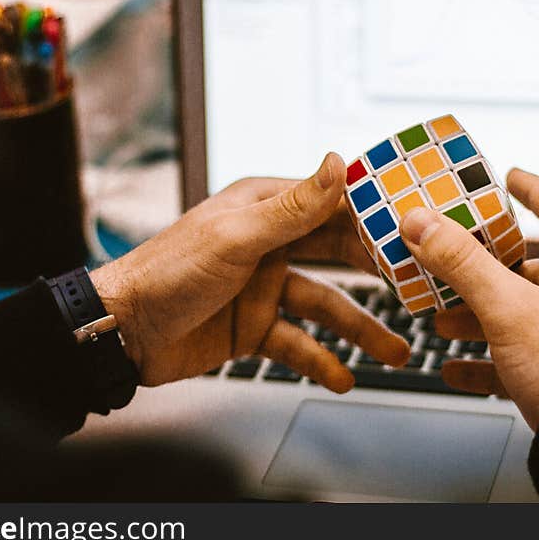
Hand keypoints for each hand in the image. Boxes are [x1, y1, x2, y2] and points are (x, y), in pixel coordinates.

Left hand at [90, 154, 409, 392]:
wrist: (121, 333)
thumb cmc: (168, 271)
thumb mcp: (236, 237)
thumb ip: (292, 208)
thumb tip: (338, 162)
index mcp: (264, 208)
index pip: (331, 205)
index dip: (373, 216)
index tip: (415, 227)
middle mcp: (269, 244)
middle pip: (336, 256)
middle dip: (376, 275)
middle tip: (416, 289)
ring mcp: (263, 288)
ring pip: (324, 306)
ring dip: (359, 330)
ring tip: (393, 351)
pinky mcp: (253, 327)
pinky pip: (296, 344)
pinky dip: (319, 360)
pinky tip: (342, 377)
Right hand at [399, 168, 538, 429]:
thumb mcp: (507, 308)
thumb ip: (461, 262)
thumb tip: (422, 222)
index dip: (533, 190)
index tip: (511, 178)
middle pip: (535, 270)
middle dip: (486, 274)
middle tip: (453, 270)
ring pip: (529, 314)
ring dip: (483, 318)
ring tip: (445, 326)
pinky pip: (531, 356)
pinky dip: (496, 358)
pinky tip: (460, 369)